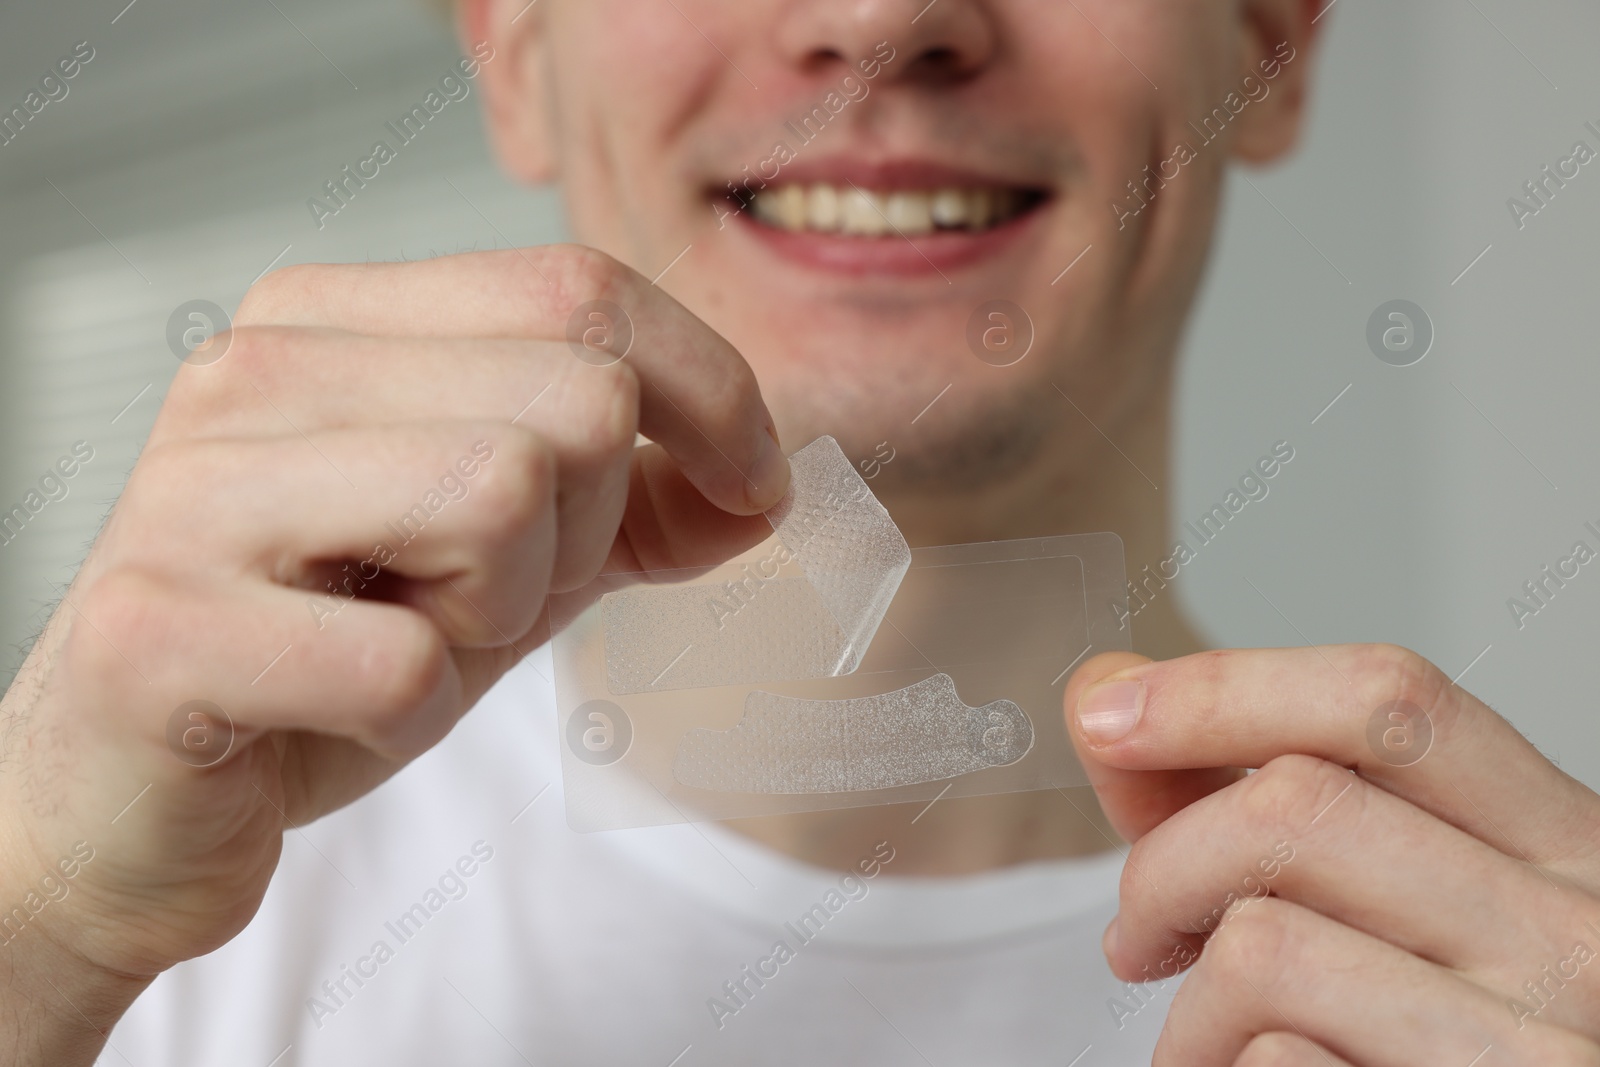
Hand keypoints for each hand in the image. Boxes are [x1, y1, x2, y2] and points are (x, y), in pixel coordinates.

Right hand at [0, 246, 787, 1059]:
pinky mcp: (159, 632)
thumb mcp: (497, 557)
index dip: (711, 390)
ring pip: (501, 494)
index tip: (749, 487)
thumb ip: (624, 503)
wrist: (129, 801)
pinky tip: (339, 713)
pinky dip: (412, 718)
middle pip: (573, 395)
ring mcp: (197, 495)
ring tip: (410, 638)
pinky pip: (405, 665)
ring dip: (500, 609)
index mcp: (335, 321)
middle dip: (585, 531)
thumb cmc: (318, 659)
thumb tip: (762, 487)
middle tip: (488, 599)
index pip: (581, 287)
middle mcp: (257, 371)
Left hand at [1067, 644, 1599, 1065]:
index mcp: (1566, 841)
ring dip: (1187, 1006)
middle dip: (1165, 865)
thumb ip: (1268, 806)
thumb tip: (1109, 706)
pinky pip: (1275, 1061)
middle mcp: (1577, 929)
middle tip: (1140, 936)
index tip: (1106, 716)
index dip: (1220, 689)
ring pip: (1264, 947)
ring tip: (1198, 1045)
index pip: (1387, 701)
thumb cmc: (1454, 1041)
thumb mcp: (1410, 904)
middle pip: (1296, 805)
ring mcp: (1542, 1039)